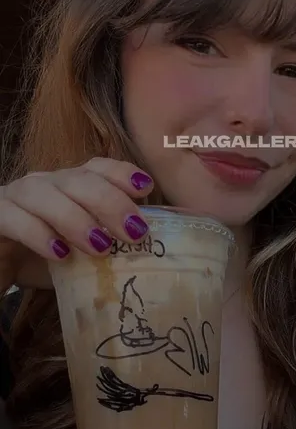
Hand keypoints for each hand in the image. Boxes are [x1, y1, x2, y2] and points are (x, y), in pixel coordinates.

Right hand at [0, 157, 153, 289]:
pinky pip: (13, 217)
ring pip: (45, 194)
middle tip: (135, 232)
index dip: (122, 173)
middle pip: (78, 180)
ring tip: (101, 246)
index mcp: (69, 186)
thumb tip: (148, 259)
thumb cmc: (40, 260)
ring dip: (76, 218)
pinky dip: (38, 234)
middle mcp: (45, 184)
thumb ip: (107, 248)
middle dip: (110, 202)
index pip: (97, 168)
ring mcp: (16, 197)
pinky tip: (59, 254)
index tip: (145, 188)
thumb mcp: (80, 254)